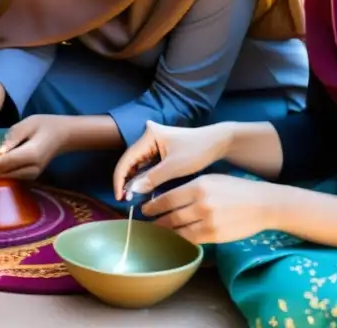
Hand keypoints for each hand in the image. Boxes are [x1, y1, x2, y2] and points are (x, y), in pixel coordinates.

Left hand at [0, 114, 69, 180]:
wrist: (63, 135)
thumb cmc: (45, 125)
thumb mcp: (28, 123)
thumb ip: (13, 136)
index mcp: (32, 153)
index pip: (8, 161)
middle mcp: (33, 167)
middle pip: (8, 172)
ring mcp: (34, 173)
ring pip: (11, 177)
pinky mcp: (33, 175)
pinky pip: (16, 177)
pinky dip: (5, 174)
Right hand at [113, 121, 231, 201]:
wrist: (217, 143)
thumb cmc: (197, 151)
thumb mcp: (174, 167)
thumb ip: (152, 178)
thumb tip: (132, 191)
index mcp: (149, 136)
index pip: (127, 159)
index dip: (120, 178)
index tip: (119, 197)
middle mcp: (148, 137)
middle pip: (131, 161)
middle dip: (127, 180)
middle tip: (125, 200)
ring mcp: (154, 143)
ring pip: (139, 164)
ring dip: (135, 180)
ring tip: (132, 198)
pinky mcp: (161, 150)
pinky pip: (148, 165)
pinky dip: (145, 177)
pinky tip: (143, 189)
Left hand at [141, 174, 275, 244]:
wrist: (263, 204)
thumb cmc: (236, 189)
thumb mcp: (212, 179)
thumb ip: (190, 188)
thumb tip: (167, 197)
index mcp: (199, 185)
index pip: (168, 198)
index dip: (153, 206)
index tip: (144, 209)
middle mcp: (202, 203)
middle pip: (170, 216)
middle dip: (156, 221)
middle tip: (146, 224)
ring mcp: (208, 221)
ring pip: (179, 230)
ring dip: (165, 233)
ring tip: (157, 233)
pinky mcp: (215, 235)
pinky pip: (191, 240)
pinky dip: (180, 240)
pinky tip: (174, 239)